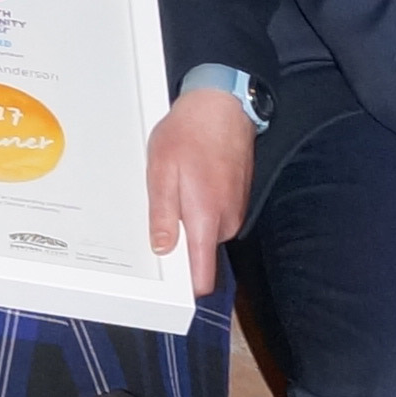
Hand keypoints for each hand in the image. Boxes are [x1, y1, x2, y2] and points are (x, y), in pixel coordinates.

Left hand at [145, 85, 253, 294]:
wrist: (222, 107)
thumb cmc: (189, 134)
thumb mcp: (162, 172)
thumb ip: (163, 214)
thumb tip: (164, 248)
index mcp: (206, 219)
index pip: (203, 275)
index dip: (186, 288)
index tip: (168, 288)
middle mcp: (226, 222)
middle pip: (200, 255)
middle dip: (179, 244)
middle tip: (159, 213)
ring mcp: (234, 211)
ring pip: (206, 233)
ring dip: (188, 221)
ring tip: (173, 188)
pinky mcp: (236, 199)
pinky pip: (213, 216)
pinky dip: (199, 207)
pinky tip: (188, 182)